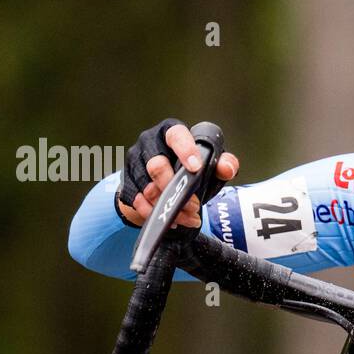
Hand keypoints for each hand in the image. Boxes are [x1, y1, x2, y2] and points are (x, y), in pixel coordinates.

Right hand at [116, 118, 239, 227]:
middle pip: (156, 166)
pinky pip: (137, 201)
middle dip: (177, 190)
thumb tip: (227, 168)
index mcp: (170, 132)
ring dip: (169, 207)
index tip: (197, 169)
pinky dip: (154, 214)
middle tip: (194, 206)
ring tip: (188, 217)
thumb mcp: (209, 164)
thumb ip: (224, 164)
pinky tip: (171, 221)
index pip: (176, 135)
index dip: (185, 151)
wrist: (164, 183)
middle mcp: (149, 143)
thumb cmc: (189, 168)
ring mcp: (134, 162)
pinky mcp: (126, 182)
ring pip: (148, 188)